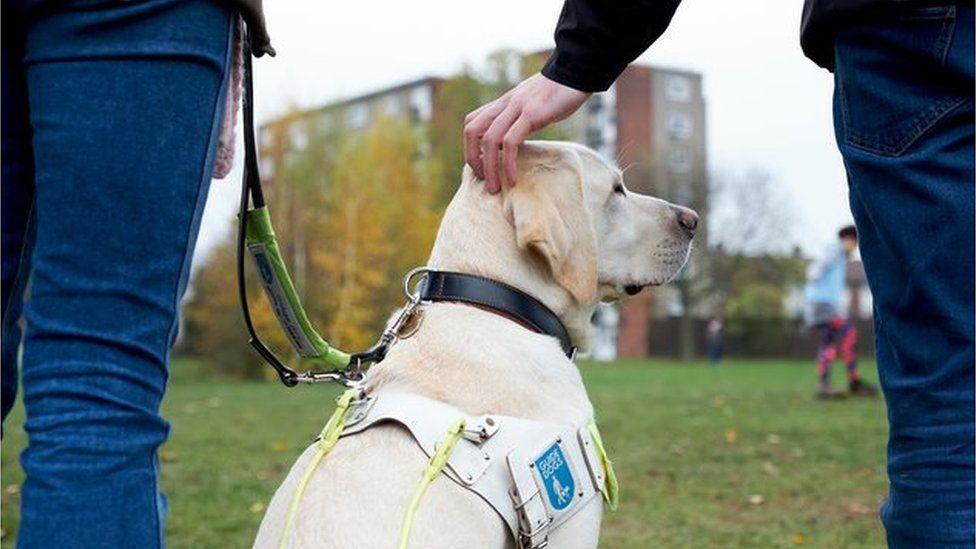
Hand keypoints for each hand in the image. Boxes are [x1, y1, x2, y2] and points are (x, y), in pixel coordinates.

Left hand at [464, 73, 589, 192]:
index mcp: (503, 103)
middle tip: (482, 180)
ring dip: (488, 168)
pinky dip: (507, 164)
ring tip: (494, 188)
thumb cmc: (560, 94)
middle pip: (472, 131)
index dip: (470, 146)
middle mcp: (505, 104)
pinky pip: (510, 143)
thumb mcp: (533, 104)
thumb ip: (520, 118)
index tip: (481, 166)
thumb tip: (514, 139)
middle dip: (472, 159)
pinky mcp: (531, 114)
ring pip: (489, 140)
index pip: (472, 123)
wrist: (578, 73)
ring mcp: (517, 108)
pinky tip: (513, 179)